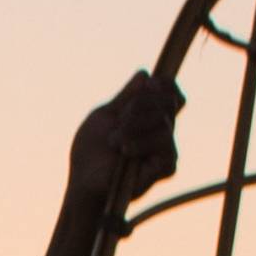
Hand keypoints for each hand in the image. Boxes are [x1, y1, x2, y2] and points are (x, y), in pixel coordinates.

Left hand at [66, 72, 181, 215]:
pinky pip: (166, 144)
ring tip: (114, 141)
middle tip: (119, 120)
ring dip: (134, 126)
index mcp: (148, 116)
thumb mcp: (106, 115)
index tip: (148, 84)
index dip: (164, 84)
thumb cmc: (91, 151)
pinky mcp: (167, 166)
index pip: (170, 92)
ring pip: (164, 121)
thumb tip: (145, 74)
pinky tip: (125, 152)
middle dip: (139, 105)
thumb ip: (126, 96)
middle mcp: (162, 130)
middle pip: (167, 101)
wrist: (85, 180)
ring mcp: (166, 148)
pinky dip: (141, 144)